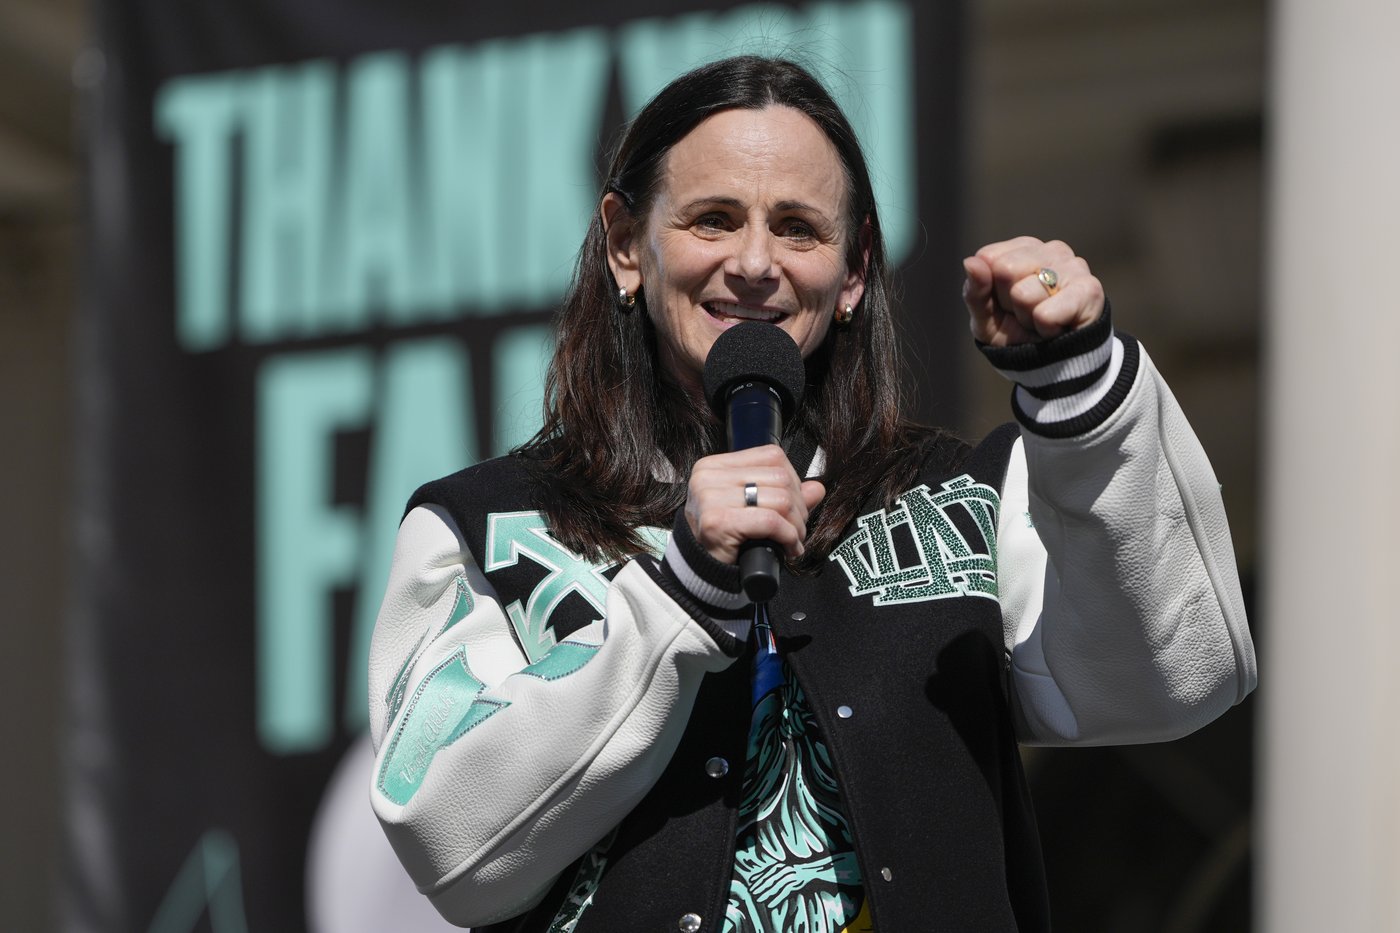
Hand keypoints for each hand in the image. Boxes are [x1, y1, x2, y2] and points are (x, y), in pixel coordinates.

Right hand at [684, 445, 825, 564]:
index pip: (772, 456)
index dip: (793, 481)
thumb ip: (784, 495)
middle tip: (796, 528)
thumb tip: (817, 488)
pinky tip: (788, 548)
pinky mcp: (717, 521)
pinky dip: (788, 536)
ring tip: (792, 540)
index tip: (794, 505)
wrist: (702, 571)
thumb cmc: (725, 539)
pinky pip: (770, 521)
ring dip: (796, 525)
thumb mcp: (754, 509)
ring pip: (780, 499)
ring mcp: (710, 497)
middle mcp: (708, 476)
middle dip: (798, 507)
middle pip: (780, 477)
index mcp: (715, 466)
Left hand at [963, 237, 1105, 346]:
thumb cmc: (1018, 333)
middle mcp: (1051, 250)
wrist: (1055, 365)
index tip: (1008, 303)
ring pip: (1024, 294)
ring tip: (1043, 320)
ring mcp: (1073, 266)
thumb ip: (975, 291)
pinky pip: (1045, 314)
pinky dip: (1045, 329)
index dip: (991, 289)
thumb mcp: (986, 317)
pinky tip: (1058, 327)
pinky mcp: (1089, 290)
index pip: (988, 258)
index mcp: (1023, 249)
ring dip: (1028, 318)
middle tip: (1027, 313)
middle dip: (1010, 302)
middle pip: (1005, 270)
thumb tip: (971, 262)